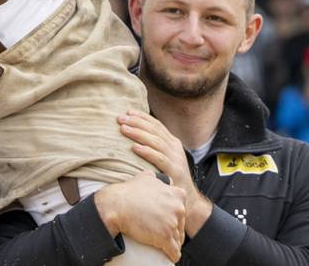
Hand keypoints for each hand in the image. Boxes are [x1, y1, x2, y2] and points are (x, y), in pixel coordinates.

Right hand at [95, 173, 186, 260]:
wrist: (116, 205)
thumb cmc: (129, 192)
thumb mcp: (146, 178)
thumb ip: (157, 178)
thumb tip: (156, 176)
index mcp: (177, 194)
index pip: (181, 212)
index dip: (173, 218)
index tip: (165, 222)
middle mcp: (178, 208)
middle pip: (181, 226)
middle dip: (173, 231)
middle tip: (161, 233)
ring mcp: (172, 223)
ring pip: (178, 240)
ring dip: (172, 244)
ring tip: (163, 245)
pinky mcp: (164, 237)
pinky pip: (174, 252)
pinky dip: (172, 255)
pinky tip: (169, 256)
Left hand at [120, 110, 212, 235]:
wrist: (187, 198)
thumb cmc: (170, 178)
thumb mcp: (163, 159)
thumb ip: (153, 148)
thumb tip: (132, 138)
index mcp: (172, 142)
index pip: (156, 125)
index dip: (142, 117)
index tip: (128, 111)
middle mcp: (174, 147)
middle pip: (154, 130)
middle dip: (137, 122)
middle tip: (121, 118)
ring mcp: (176, 158)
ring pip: (156, 141)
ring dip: (138, 133)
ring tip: (124, 129)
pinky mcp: (174, 171)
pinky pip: (159, 159)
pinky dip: (147, 151)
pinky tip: (135, 147)